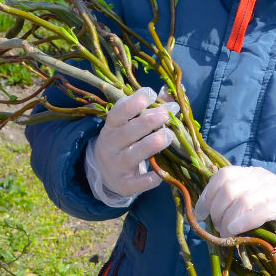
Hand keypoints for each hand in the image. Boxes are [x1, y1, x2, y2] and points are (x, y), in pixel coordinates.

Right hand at [86, 87, 175, 204]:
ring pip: (133, 155)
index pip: (119, 112)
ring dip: (153, 144)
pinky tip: (161, 172)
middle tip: (168, 114)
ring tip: (169, 135)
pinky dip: (150, 178)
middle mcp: (111, 145)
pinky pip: (137, 183)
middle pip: (128, 131)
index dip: (135, 102)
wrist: (105, 172)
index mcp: (112, 126)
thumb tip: (170, 91)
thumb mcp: (130, 123)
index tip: (152, 93)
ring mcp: (116, 165)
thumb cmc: (126, 140)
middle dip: (149, 121)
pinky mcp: (124, 185)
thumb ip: (150, 108)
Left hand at [194, 166, 275, 241]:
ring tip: (226, 233)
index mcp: (248, 173)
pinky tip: (236, 230)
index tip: (200, 214)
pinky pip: (261, 211)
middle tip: (217, 227)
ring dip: (228, 220)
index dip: (207, 195)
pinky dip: (244, 222)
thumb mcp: (249, 197)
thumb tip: (205, 217)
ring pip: (243, 200)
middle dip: (217, 211)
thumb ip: (230, 201)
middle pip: (229, 189)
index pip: (222, 176)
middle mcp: (259, 177)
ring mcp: (273, 189)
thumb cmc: (270, 207)